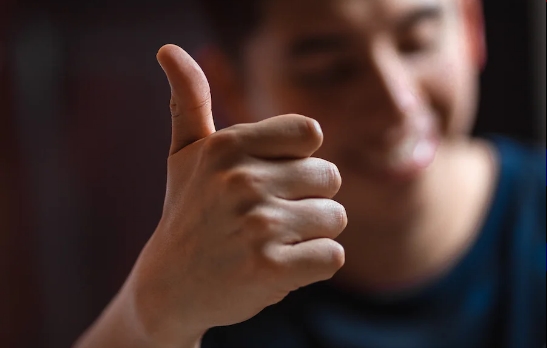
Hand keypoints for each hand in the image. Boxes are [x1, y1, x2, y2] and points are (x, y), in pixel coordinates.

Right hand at [127, 44, 346, 344]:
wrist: (169, 287)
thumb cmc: (188, 213)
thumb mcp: (184, 154)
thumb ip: (189, 100)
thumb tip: (168, 48)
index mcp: (228, 145)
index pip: (311, 134)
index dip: (298, 161)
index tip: (270, 179)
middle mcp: (241, 179)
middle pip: (330, 177)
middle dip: (308, 200)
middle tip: (268, 219)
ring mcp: (256, 225)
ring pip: (335, 218)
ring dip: (311, 235)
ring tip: (270, 243)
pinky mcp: (270, 269)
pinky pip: (332, 256)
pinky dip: (315, 265)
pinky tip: (280, 267)